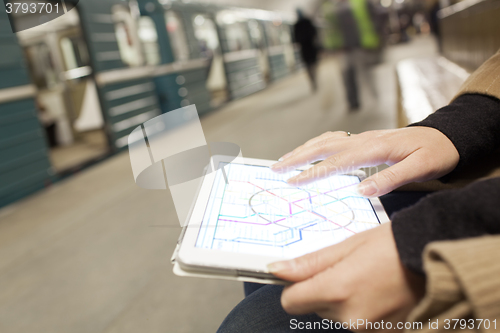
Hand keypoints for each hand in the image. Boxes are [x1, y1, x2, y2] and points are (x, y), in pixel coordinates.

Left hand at [268, 223, 424, 331]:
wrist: (437, 257)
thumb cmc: (394, 245)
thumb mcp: (348, 245)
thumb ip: (310, 263)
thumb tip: (277, 270)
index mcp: (338, 290)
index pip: (291, 301)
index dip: (295, 286)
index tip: (305, 274)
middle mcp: (351, 317)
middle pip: (315, 307)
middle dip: (324, 289)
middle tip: (348, 268)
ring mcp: (369, 330)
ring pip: (336, 315)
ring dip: (344, 299)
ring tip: (367, 278)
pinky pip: (357, 321)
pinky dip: (362, 308)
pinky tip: (378, 291)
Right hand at [270, 127, 458, 196]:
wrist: (445, 137)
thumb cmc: (434, 153)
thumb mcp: (420, 168)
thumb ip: (391, 178)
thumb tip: (361, 191)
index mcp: (374, 148)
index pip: (336, 161)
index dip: (313, 171)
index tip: (294, 181)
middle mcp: (363, 140)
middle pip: (322, 146)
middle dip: (297, 157)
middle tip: (276, 168)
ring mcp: (361, 137)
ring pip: (324, 140)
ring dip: (302, 149)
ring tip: (283, 160)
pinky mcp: (363, 139)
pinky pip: (333, 138)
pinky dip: (315, 144)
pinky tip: (309, 149)